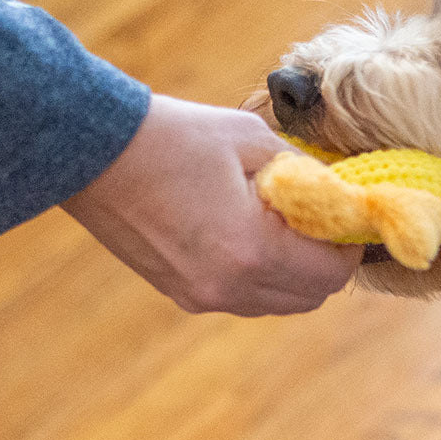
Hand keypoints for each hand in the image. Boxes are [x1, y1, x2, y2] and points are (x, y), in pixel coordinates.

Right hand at [61, 94, 361, 314]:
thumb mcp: (253, 141)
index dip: (350, 246)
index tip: (348, 217)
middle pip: (311, 297)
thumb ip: (308, 174)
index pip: (332, 274)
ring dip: (295, 273)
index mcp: (252, 251)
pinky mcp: (181, 294)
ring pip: (279, 302)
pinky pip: (244, 299)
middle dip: (326, 262)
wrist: (91, 150)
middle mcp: (229, 287)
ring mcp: (202, 296)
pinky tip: (249, 237)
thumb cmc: (174, 137)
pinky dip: (261, 277)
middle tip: (322, 222)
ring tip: (283, 227)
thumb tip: (342, 193)